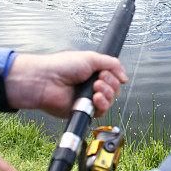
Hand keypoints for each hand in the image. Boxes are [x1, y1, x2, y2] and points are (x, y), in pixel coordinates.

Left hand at [5, 51, 127, 117]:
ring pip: (110, 101)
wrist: (46, 80)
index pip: (114, 77)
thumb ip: (111, 64)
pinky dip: (102, 104)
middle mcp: (91, 86)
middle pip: (114, 89)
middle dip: (111, 83)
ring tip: (96, 87)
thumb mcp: (91, 58)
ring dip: (107, 93)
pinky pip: (101, 112)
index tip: (107, 71)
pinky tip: (95, 97)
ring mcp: (88, 99)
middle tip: (100, 78)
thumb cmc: (62, 66)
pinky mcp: (84, 110)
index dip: (115, 75)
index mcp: (92, 72)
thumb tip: (124, 76)